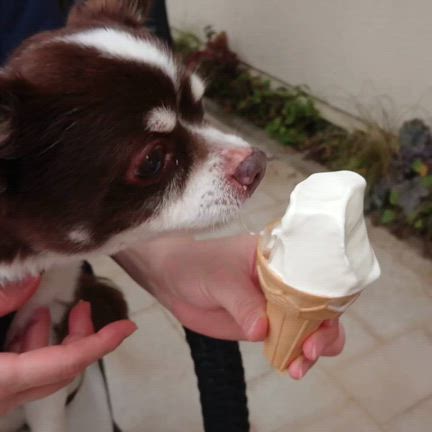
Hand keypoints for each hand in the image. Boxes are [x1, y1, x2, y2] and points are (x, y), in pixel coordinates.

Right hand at [0, 278, 136, 414]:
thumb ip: (0, 301)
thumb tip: (32, 280)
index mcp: (5, 381)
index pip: (69, 361)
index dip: (103, 342)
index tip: (128, 326)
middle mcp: (5, 398)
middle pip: (62, 367)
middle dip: (80, 335)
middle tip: (82, 307)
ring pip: (41, 372)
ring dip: (51, 339)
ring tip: (48, 310)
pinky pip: (22, 376)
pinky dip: (30, 349)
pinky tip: (24, 328)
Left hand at [116, 234, 345, 378]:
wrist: (172, 280)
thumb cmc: (196, 265)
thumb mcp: (219, 278)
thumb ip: (242, 302)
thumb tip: (263, 330)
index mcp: (280, 258)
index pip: (316, 275)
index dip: (328, 299)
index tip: (322, 323)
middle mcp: (284, 281)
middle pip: (320, 305)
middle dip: (324, 331)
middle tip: (309, 351)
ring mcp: (275, 304)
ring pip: (308, 327)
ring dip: (312, 348)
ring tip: (297, 366)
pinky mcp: (263, 324)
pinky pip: (287, 341)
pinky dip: (293, 355)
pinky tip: (289, 367)